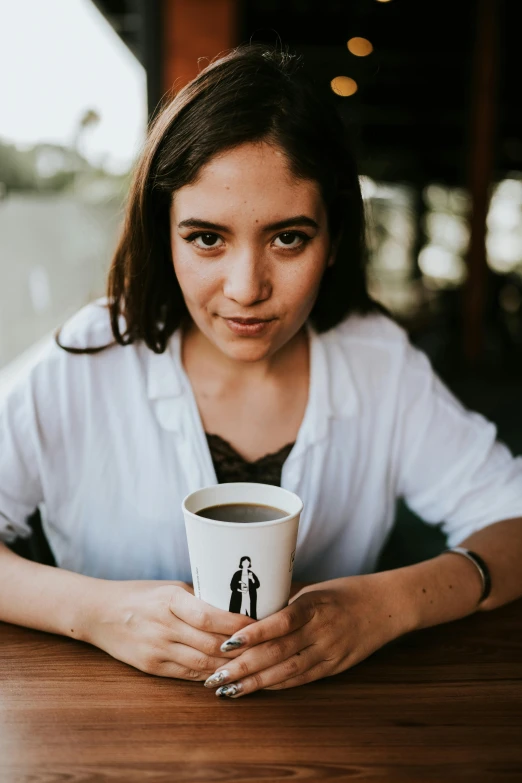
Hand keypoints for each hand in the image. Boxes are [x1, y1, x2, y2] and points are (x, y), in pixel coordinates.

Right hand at [84, 580, 254, 680]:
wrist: (99, 613)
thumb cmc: (142, 594)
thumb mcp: (171, 587)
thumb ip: (200, 599)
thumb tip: (238, 607)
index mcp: (170, 599)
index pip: (209, 616)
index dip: (237, 625)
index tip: (260, 625)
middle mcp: (163, 625)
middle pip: (210, 643)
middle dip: (240, 649)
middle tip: (266, 648)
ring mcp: (156, 648)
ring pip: (202, 663)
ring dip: (229, 666)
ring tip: (253, 664)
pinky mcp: (151, 667)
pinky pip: (188, 674)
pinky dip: (210, 675)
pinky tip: (228, 673)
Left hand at [203, 575, 409, 696]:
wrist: (386, 606)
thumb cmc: (344, 592)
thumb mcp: (314, 588)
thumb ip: (283, 598)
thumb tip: (246, 603)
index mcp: (313, 605)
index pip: (280, 622)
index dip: (253, 634)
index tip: (226, 643)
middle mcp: (320, 631)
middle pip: (277, 652)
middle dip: (243, 667)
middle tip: (214, 677)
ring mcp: (328, 652)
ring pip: (286, 672)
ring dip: (255, 683)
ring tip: (227, 690)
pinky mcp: (334, 667)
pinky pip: (301, 679)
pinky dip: (277, 686)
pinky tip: (256, 690)